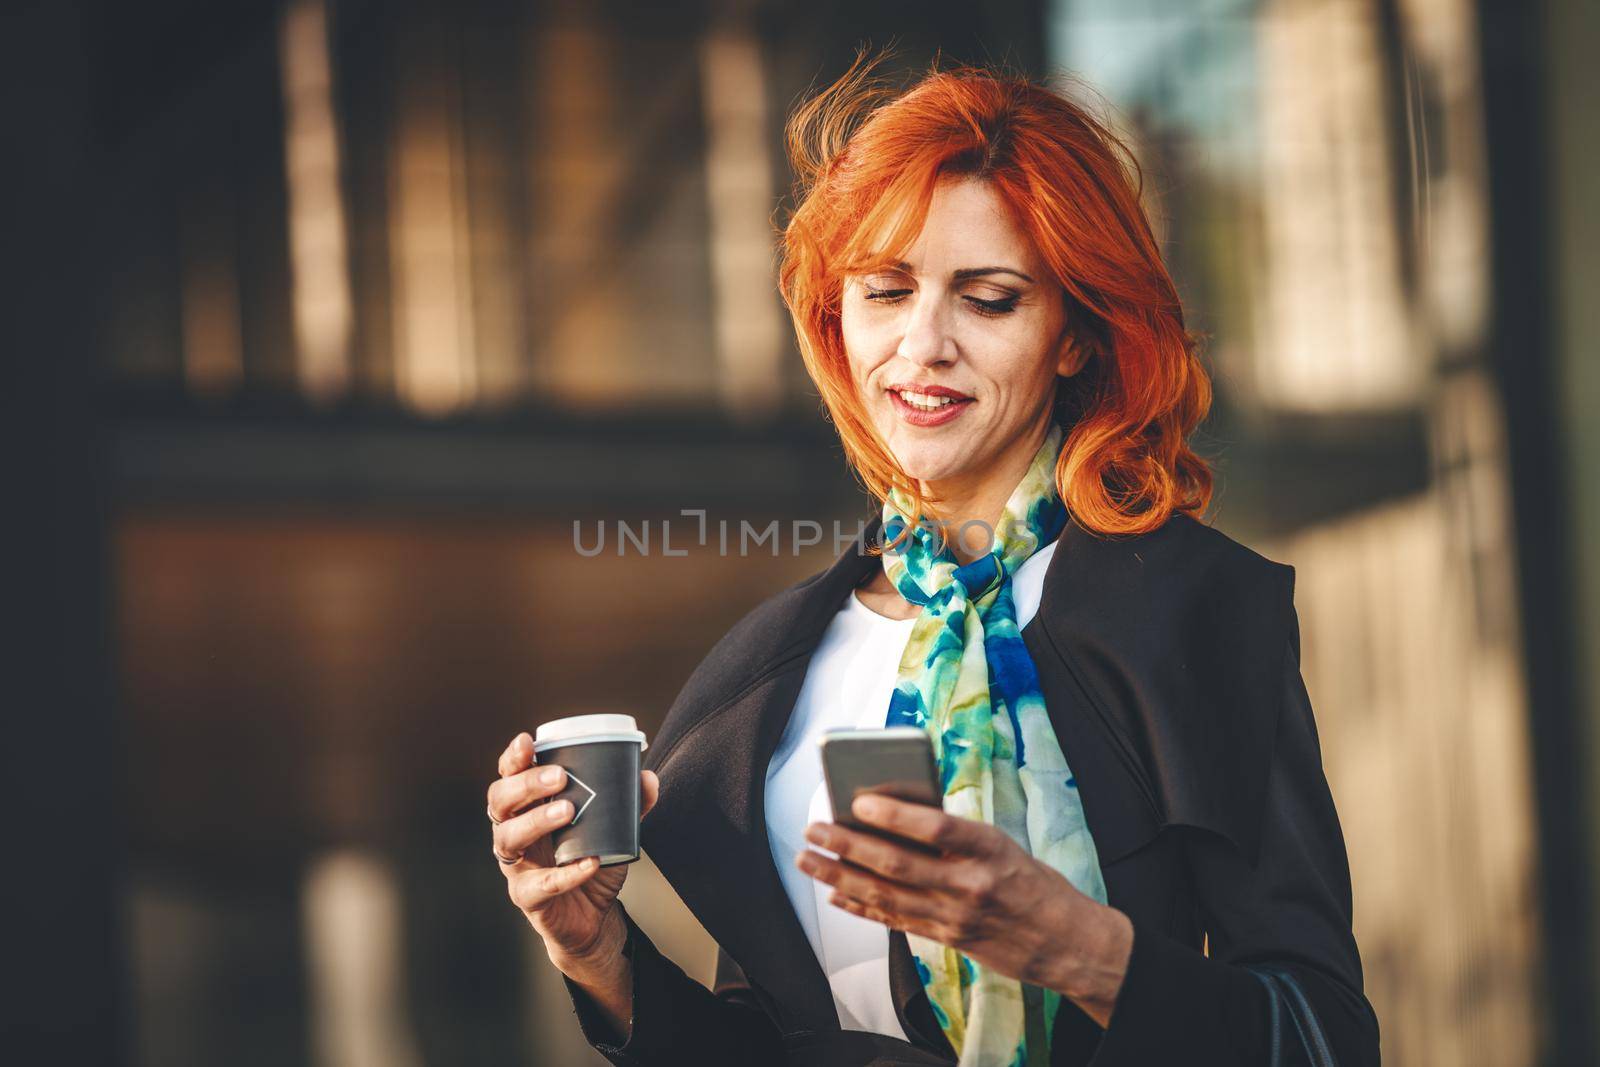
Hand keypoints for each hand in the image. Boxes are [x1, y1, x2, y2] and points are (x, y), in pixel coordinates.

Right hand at [486, 732, 659, 981]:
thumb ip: (629, 804)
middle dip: (526, 784)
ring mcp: (517, 866)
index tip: (527, 741)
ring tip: (569, 811)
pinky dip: (565, 874)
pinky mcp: (528, 898)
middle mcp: (514, 833)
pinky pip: (539, 885)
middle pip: (500, 802)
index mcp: (528, 809)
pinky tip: (590, 862)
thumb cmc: (592, 862)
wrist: (593, 919)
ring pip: (508, 838)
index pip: (509, 777)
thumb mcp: (613, 829)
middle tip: (560, 777)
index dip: (513, 759)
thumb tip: (646, 778)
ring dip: (536, 821)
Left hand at [795, 793, 1132, 1026]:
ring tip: (809, 859)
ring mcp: (956, 916)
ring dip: (840, 876)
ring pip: (886, 895)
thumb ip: (954, 834)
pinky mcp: (947, 939)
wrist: (1065, 941)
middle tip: (815, 828)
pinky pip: (895, 921)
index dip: (894, 813)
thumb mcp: (1002, 845)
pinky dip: (861, 906)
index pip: (936, 827)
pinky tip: (835, 893)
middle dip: (848, 845)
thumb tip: (894, 812)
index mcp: (989, 849)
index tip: (858, 799)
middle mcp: (970, 884)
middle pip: (897, 864)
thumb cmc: (1031, 882)